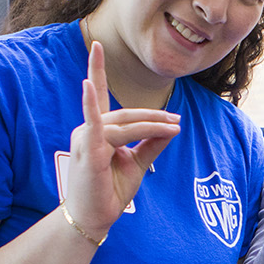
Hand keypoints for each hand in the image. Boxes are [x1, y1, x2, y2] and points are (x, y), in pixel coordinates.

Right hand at [64, 41, 179, 239]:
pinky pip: (94, 126)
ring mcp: (85, 139)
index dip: (97, 69)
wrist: (96, 218)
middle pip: (126, 114)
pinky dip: (90, 105)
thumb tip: (172, 127)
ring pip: (124, 124)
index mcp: (98, 131)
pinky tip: (87, 86)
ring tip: (173, 127)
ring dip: (151, 124)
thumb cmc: (111, 191)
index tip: (96, 45)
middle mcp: (88, 130)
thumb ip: (152, 144)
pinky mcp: (86, 150)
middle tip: (177, 122)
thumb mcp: (137, 163)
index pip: (100, 96)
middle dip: (154, 117)